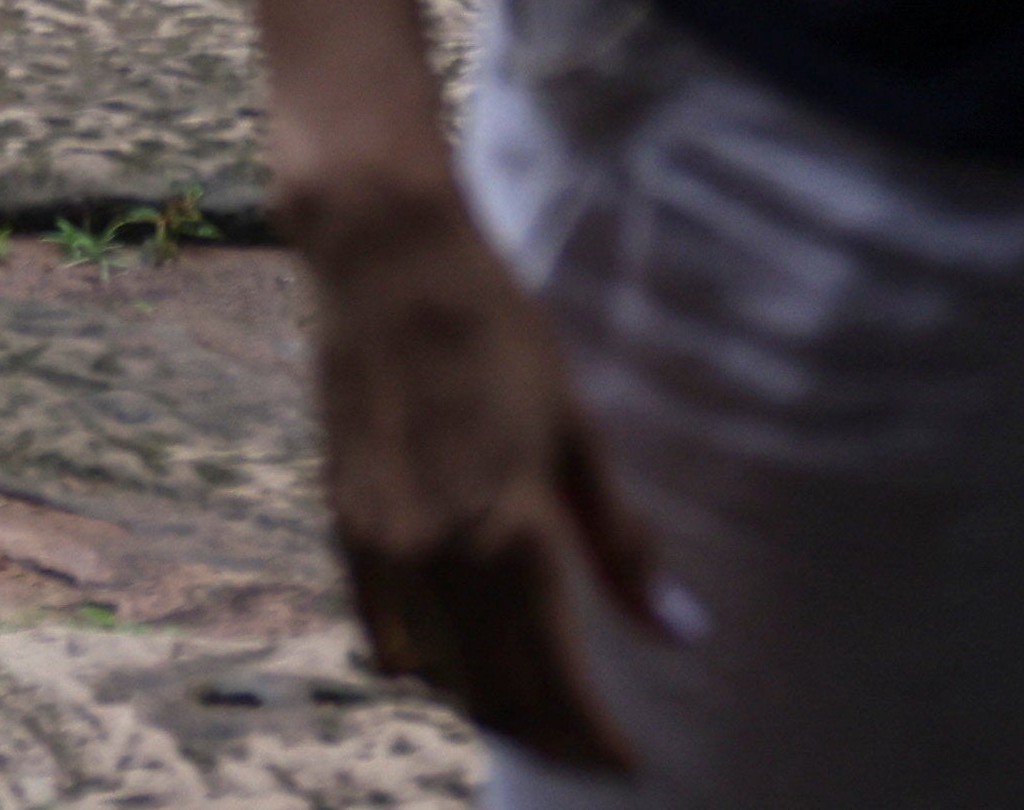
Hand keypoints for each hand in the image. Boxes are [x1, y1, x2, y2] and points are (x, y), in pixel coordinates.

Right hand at [292, 174, 664, 769]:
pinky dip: (427, 665)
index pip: (558, 686)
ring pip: (437, 679)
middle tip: (591, 741)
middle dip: (549, 736)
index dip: (597, 742)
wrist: (387, 263)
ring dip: (489, 703)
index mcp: (511, 534)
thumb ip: (622, 545)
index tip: (631, 763)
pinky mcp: (342, 527)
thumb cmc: (499, 333)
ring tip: (536, 699)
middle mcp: (439, 557)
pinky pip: (383, 636)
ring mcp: (382, 548)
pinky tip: (462, 652)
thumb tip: (681, 633)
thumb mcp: (579, 433)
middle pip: (495, 700)